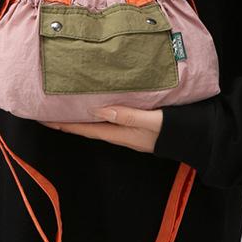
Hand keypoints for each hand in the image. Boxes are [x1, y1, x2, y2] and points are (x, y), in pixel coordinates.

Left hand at [39, 105, 163, 153]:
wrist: (197, 138)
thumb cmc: (175, 128)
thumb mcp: (152, 121)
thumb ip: (128, 115)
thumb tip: (99, 110)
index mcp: (120, 133)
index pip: (85, 129)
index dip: (64, 124)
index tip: (44, 120)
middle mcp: (120, 132)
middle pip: (87, 126)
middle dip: (67, 120)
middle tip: (47, 111)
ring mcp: (128, 129)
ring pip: (97, 122)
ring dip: (81, 115)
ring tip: (66, 105)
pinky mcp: (136, 123)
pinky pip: (110, 117)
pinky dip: (98, 110)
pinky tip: (96, 103)